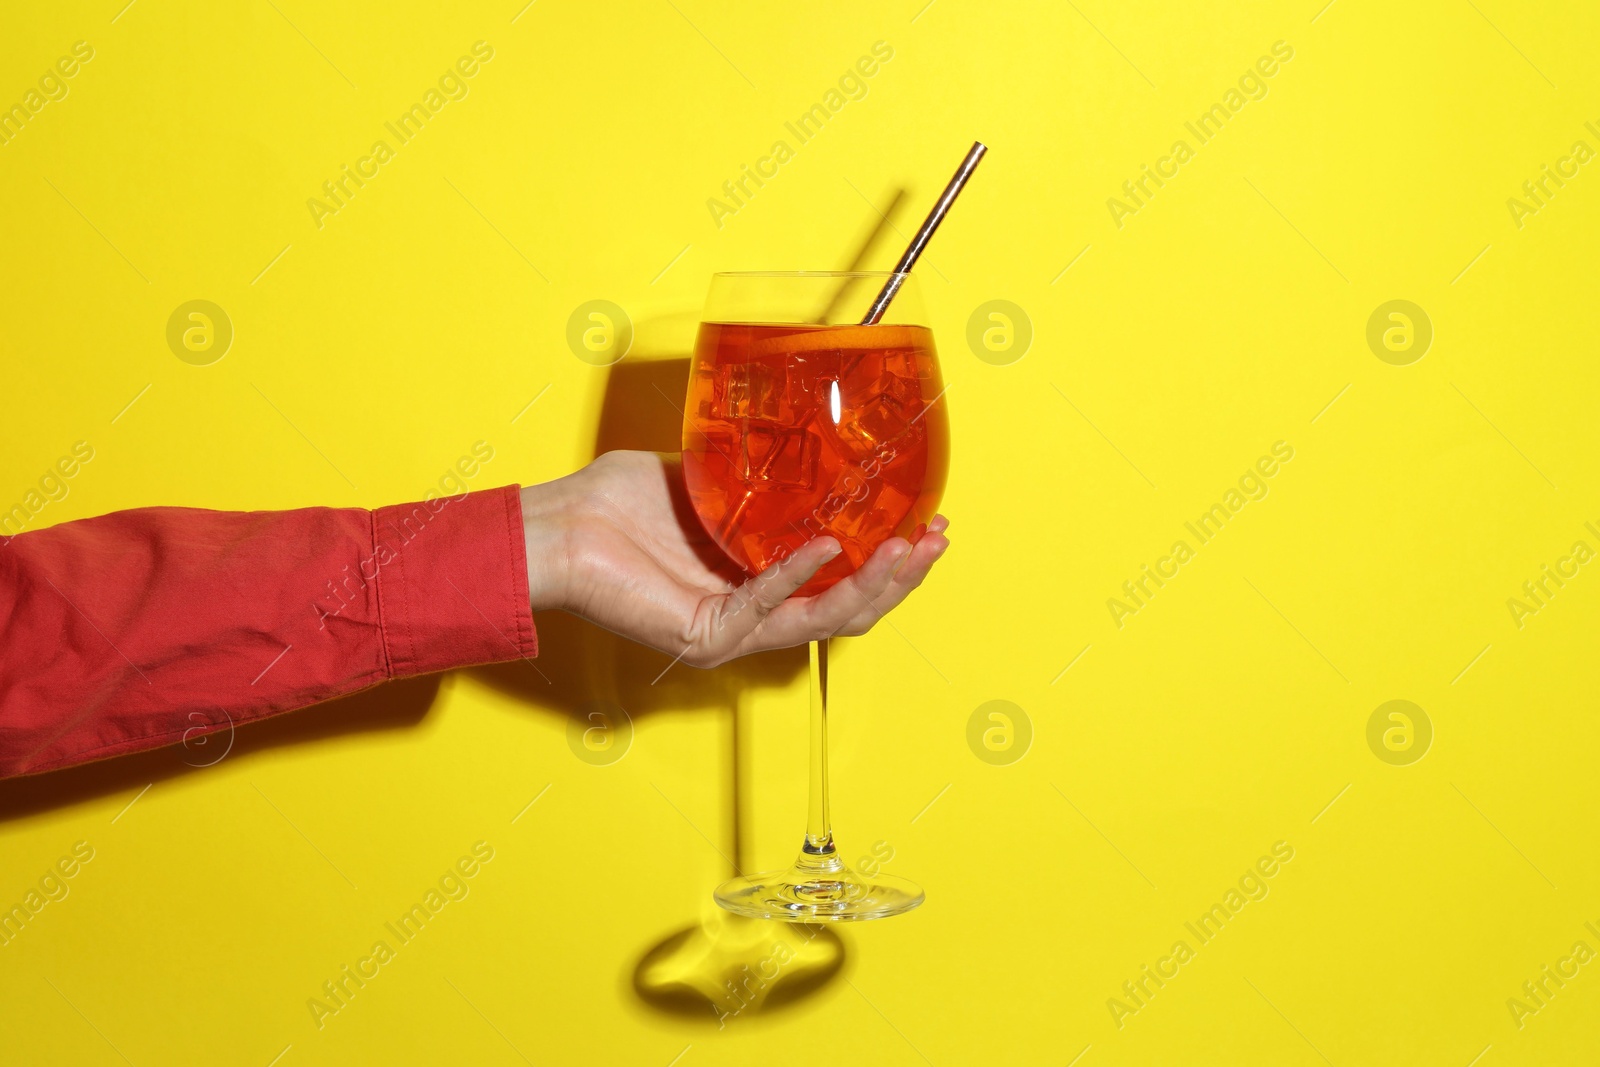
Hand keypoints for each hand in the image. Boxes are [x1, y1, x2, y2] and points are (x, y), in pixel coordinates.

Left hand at [519, 451, 948, 667]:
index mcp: (759, 582)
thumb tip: (808, 433)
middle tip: (936, 538)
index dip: (890, 558)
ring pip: (823, 621)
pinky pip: (768, 608)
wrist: (561, 525)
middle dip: (901, 576)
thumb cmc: (617, 504)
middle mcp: (753, 614)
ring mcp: (732, 632)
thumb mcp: (708, 477)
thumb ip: (760, 472)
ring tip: (907, 548)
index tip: (928, 521)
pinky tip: (830, 546)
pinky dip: (801, 575)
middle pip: (848, 610)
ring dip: (873, 585)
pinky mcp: (707, 636)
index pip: (841, 584)